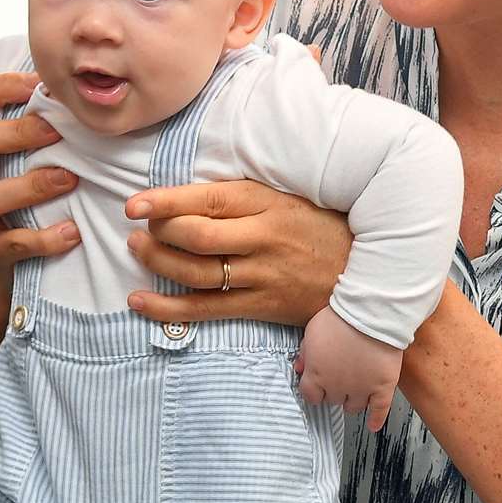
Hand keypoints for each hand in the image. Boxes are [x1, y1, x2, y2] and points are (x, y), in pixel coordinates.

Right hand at [0, 71, 80, 281]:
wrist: (18, 266)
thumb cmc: (30, 197)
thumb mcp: (25, 159)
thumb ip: (39, 126)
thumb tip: (79, 85)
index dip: (0, 87)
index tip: (39, 84)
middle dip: (15, 133)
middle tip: (57, 131)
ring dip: (33, 186)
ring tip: (70, 179)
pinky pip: (12, 244)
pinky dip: (44, 238)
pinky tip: (73, 232)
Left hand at [122, 180, 351, 325]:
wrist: (367, 272)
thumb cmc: (320, 226)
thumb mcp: (286, 196)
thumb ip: (242, 196)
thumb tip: (187, 192)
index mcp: (267, 203)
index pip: (207, 199)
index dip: (165, 202)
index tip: (134, 204)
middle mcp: (263, 239)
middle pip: (196, 237)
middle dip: (158, 233)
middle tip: (137, 228)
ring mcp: (262, 276)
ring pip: (196, 273)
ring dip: (157, 263)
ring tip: (136, 251)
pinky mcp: (262, 307)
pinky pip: (206, 310)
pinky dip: (168, 308)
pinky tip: (140, 301)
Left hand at [295, 307, 401, 431]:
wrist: (370, 314)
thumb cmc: (339, 318)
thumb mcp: (312, 331)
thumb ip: (305, 353)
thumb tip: (300, 368)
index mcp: (317, 375)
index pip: (310, 395)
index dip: (313, 390)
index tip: (317, 387)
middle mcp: (337, 387)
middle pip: (332, 400)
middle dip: (333, 391)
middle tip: (338, 380)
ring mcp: (361, 389)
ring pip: (353, 407)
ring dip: (351, 401)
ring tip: (354, 393)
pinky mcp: (382, 387)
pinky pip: (379, 410)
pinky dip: (376, 419)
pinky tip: (373, 425)